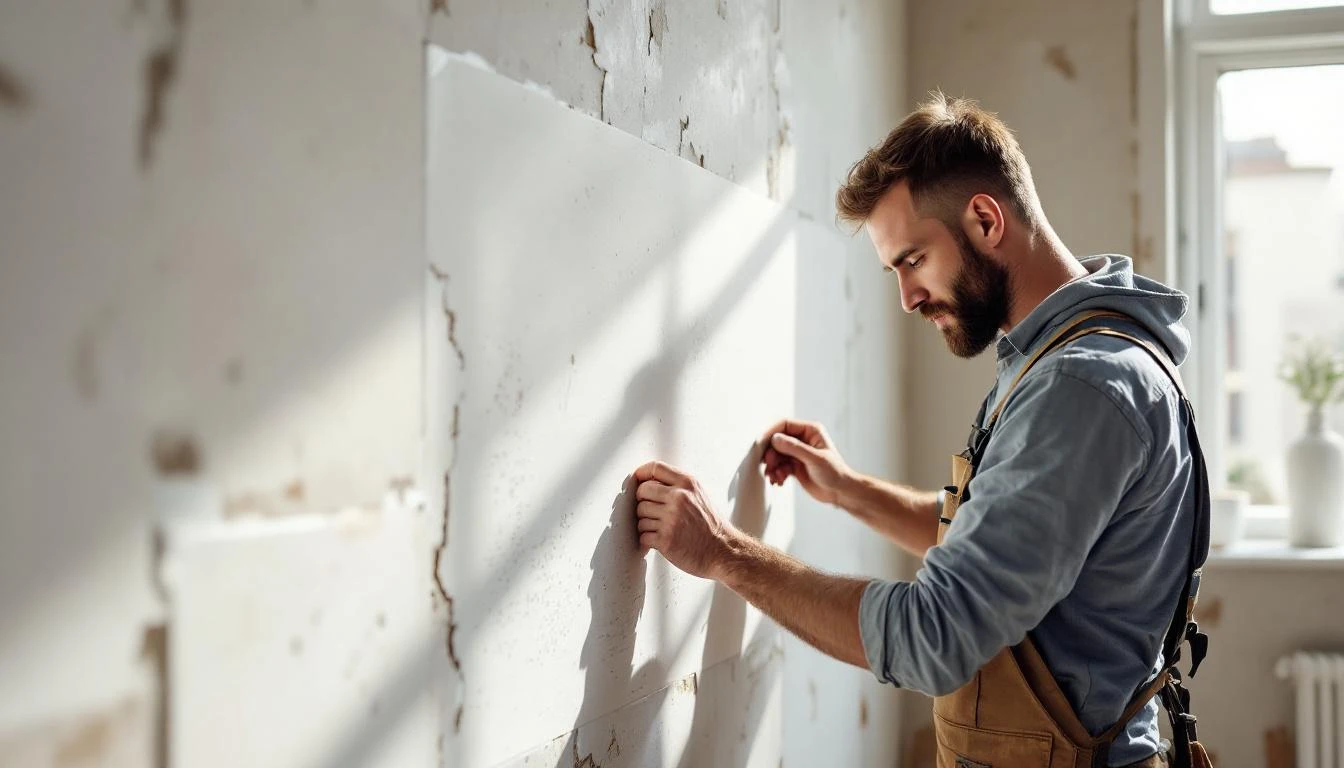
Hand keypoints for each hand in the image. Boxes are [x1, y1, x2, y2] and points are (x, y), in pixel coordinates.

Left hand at [631, 460, 735, 579]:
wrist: (723, 551)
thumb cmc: (711, 526)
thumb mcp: (700, 495)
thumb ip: (678, 485)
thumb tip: (649, 480)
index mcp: (687, 484)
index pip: (655, 468)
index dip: (641, 473)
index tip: (638, 480)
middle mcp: (679, 498)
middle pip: (642, 491)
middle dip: (643, 502)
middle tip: (652, 511)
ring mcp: (671, 519)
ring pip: (640, 515)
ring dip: (646, 524)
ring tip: (661, 529)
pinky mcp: (665, 539)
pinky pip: (643, 535)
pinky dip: (648, 540)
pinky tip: (660, 540)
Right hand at [759, 418, 851, 504]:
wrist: (840, 492)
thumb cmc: (835, 473)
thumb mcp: (814, 459)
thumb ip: (794, 448)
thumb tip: (775, 439)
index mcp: (810, 431)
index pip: (784, 425)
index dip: (771, 433)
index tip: (761, 443)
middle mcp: (803, 440)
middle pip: (777, 440)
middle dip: (771, 454)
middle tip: (768, 465)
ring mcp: (797, 453)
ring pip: (776, 455)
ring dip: (772, 466)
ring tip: (775, 477)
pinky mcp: (794, 465)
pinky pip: (778, 466)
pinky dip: (776, 473)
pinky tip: (779, 481)